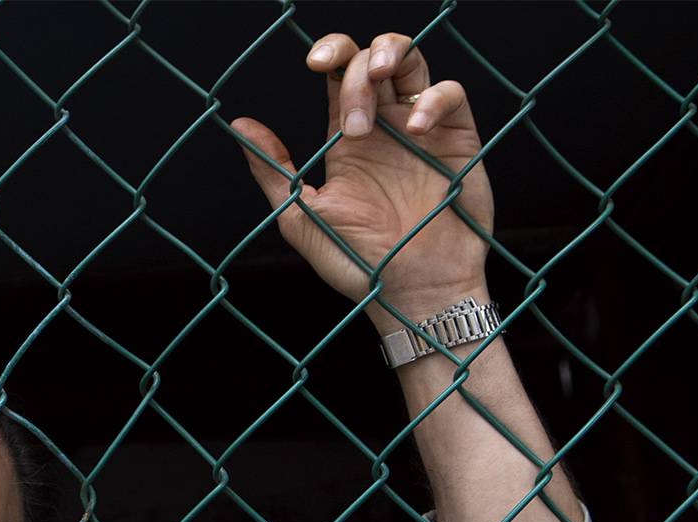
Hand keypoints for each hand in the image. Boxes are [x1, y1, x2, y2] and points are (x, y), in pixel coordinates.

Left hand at [229, 33, 493, 326]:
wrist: (410, 293)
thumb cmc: (358, 263)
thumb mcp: (302, 217)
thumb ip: (274, 169)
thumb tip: (238, 125)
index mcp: (347, 137)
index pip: (338, 73)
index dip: (330, 52)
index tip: (313, 65)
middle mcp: (384, 125)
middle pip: (372, 58)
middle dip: (355, 68)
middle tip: (352, 119)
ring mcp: (421, 129)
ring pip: (413, 62)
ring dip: (392, 56)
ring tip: (378, 82)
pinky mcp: (458, 139)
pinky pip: (451, 94)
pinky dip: (433, 98)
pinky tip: (416, 128)